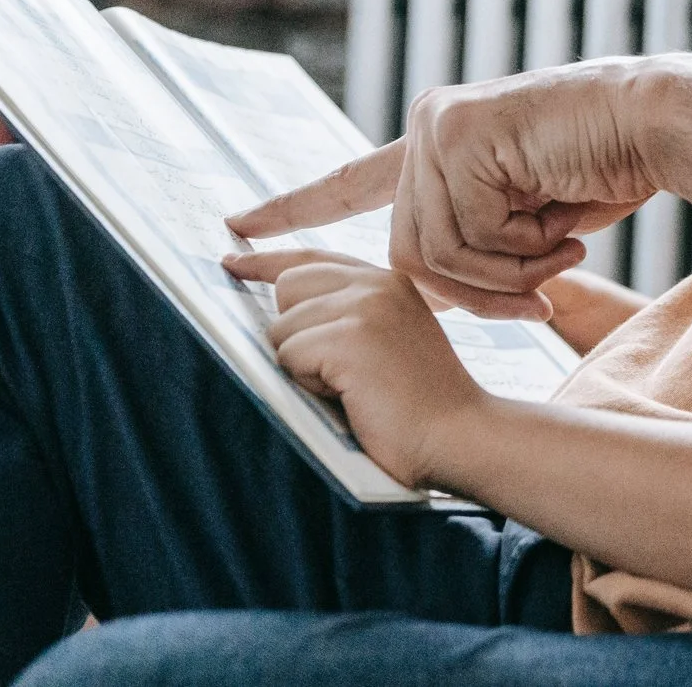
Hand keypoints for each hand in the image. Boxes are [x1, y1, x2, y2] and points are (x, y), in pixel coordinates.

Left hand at [225, 248, 488, 489]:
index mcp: (388, 280)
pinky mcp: (351, 337)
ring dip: (302, 366)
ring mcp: (366, 306)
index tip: (233, 261)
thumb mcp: (387, 340)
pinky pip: (288, 355)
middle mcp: (377, 282)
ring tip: (350, 386)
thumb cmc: (418, 403)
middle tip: (337, 370)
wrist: (458, 434)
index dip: (266, 259)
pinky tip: (349, 395)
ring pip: (282, 327)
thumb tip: (277, 315)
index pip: (313, 257)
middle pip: (288, 286)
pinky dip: (307, 384)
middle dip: (294, 333)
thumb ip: (347, 316)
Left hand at [226, 59, 666, 320]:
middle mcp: (430, 127)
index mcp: (443, 139)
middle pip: (409, 251)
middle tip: (542, 292)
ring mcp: (439, 127)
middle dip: (476, 288)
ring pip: (432, 253)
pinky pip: (464, 237)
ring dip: (504, 273)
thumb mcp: (531, 214)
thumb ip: (477, 235)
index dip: (296, 207)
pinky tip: (560, 231)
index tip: (237, 226)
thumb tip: (434, 289)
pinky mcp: (458, 135)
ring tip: (561, 253)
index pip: (355, 180)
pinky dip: (518, 253)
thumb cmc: (612, 164)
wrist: (655, 123)